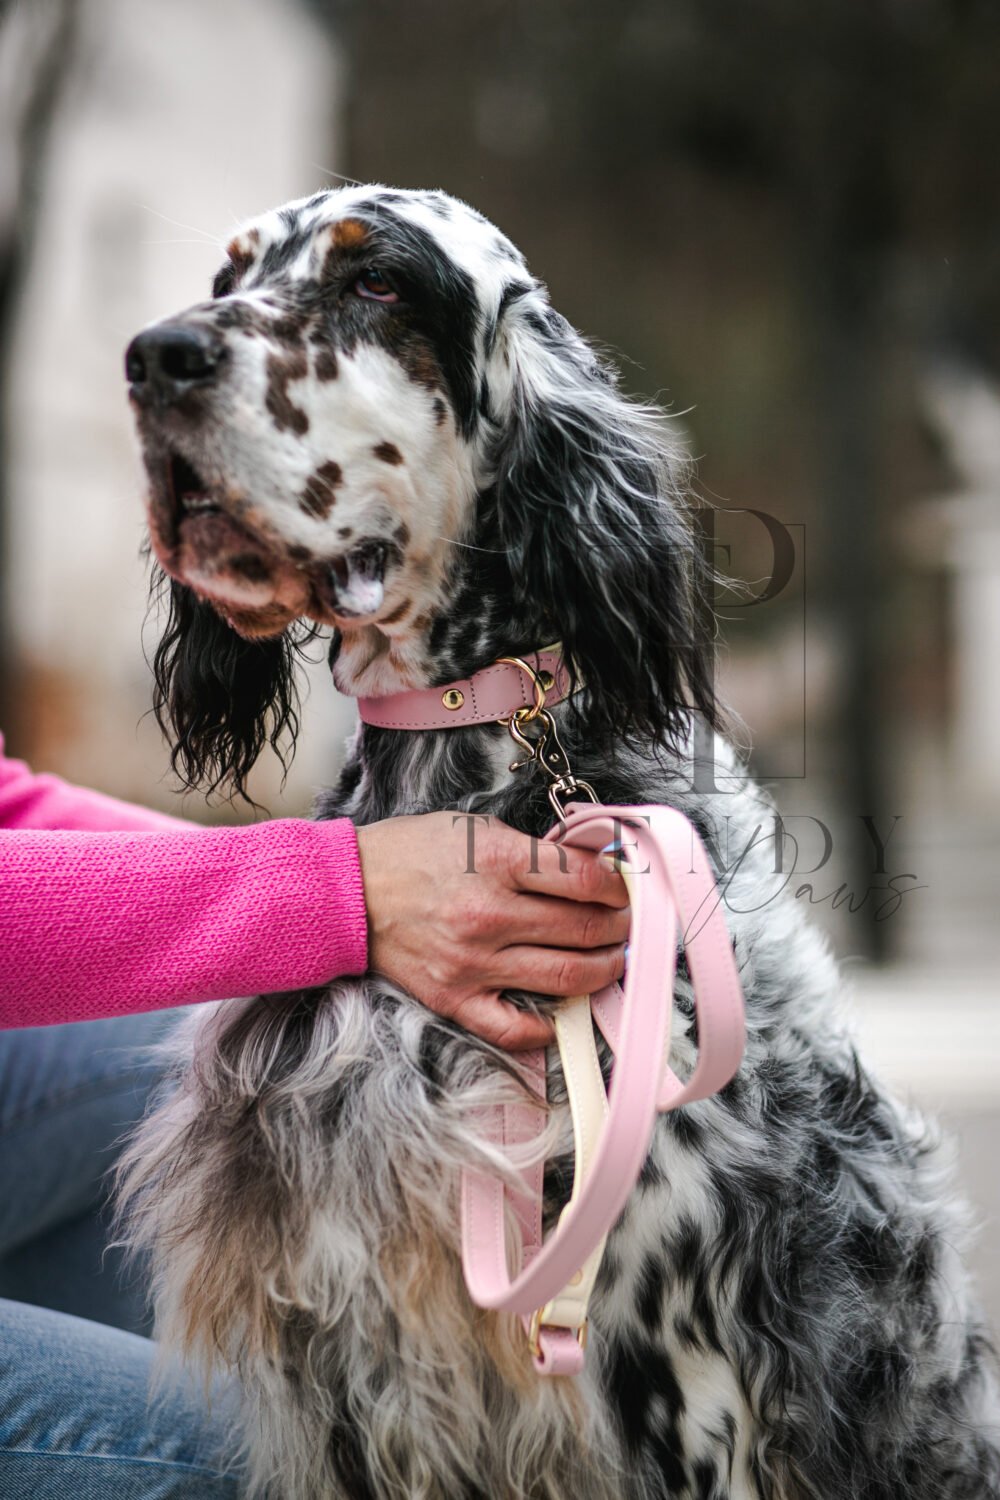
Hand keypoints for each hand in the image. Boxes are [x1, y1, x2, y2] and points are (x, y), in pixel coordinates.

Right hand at [355, 812, 628, 1050]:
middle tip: (627, 924)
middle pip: (584, 928)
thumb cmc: (413, 853)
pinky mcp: (455, 997)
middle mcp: (489, 914)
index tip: (623, 889)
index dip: (617, 885)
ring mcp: (473, 961)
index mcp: (497, 861)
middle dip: (619, 927)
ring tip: (612, 960)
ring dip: (602, 970)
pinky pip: (515, 1027)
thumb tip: (588, 868)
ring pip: (565, 976)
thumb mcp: (476, 828)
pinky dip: (548, 1024)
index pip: (584, 879)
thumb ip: (532, 851)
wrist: (349, 891)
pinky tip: (562, 1008)